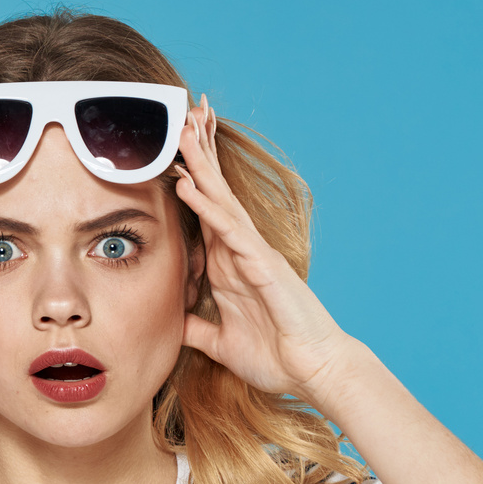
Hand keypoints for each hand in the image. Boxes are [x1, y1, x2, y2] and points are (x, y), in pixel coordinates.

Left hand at [173, 95, 357, 399]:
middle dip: (199, 153)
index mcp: (226, 263)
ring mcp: (251, 254)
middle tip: (183, 111)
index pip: (203, 210)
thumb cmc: (275, 355)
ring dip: (199, 165)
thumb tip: (169, 323)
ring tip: (182, 128)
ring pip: (219, 200)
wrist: (313, 372)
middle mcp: (238, 250)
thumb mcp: (219, 342)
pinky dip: (206, 207)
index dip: (191, 176)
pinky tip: (187, 184)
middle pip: (213, 192)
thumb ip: (193, 328)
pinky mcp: (262, 266)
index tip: (173, 144)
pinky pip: (229, 231)